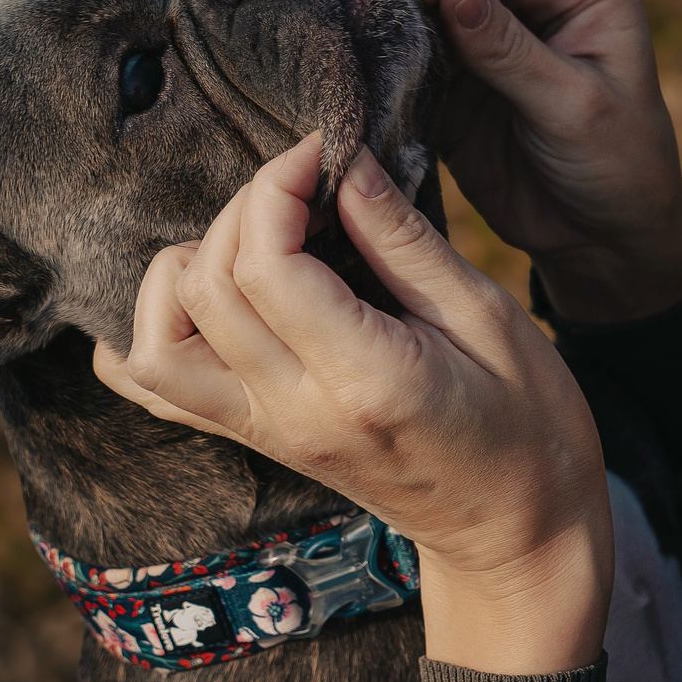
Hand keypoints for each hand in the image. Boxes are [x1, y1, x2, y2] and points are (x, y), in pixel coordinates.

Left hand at [93, 133, 609, 675]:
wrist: (516, 531)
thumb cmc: (528, 424)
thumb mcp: (490, 317)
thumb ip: (405, 241)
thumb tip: (346, 162)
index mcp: (365, 381)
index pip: (268, 266)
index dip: (281, 185)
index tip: (326, 150)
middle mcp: (294, 412)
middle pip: (206, 287)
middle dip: (247, 209)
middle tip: (311, 185)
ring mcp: (265, 433)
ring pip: (155, 339)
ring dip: (192, 266)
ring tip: (266, 239)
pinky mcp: (254, 440)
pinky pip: (155, 389)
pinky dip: (154, 327)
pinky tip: (209, 293)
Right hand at [393, 0, 681, 323]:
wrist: (602, 233)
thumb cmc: (616, 165)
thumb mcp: (575, 109)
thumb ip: (510, 50)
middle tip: (399, 14)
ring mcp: (484, 16)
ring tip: (381, 37)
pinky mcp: (448, 60)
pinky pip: (398, 26)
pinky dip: (378, 35)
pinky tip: (370, 59)